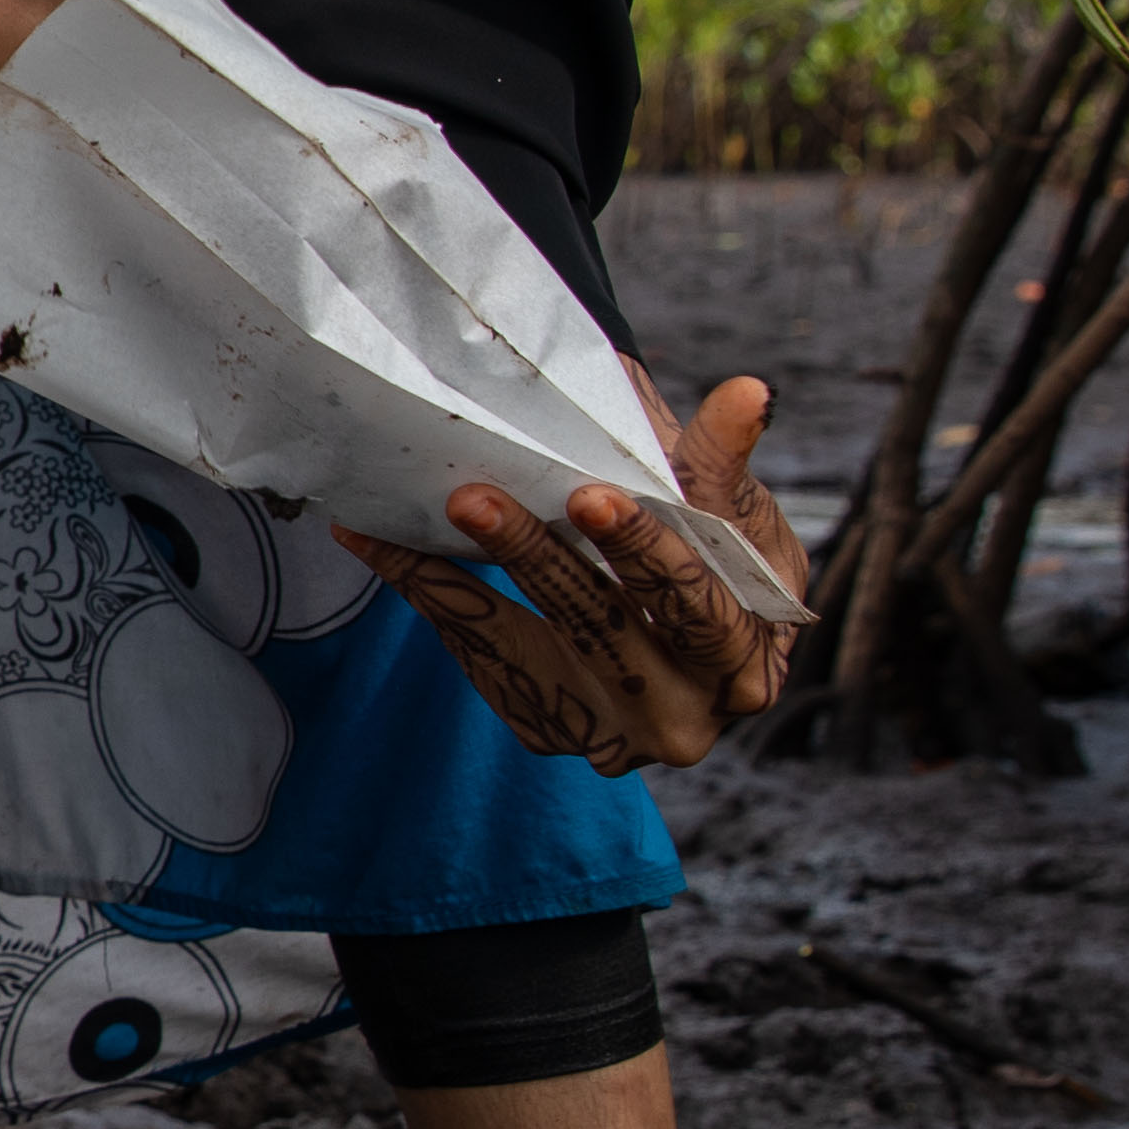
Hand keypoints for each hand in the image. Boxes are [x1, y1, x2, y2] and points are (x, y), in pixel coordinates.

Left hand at [343, 365, 807, 774]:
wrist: (686, 640)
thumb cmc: (720, 566)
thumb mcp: (736, 519)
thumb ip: (727, 463)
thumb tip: (750, 393)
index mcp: (744, 663)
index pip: (694, 606)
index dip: (643, 550)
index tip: (589, 496)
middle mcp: (682, 719)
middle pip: (600, 629)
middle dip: (534, 560)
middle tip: (474, 500)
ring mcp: (610, 735)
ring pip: (520, 649)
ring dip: (449, 581)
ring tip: (391, 522)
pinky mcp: (550, 729)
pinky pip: (481, 659)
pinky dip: (431, 597)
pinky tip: (378, 545)